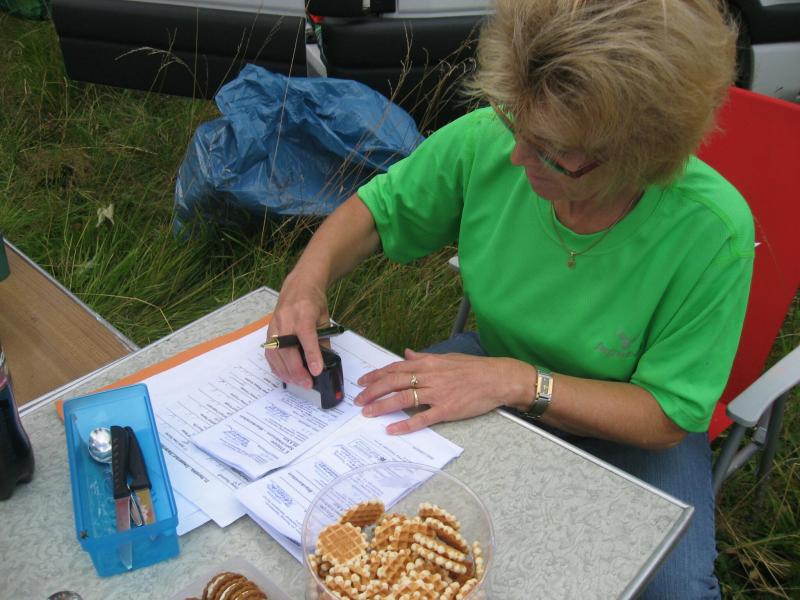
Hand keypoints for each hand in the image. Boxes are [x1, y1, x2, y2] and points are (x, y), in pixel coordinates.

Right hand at [265, 276, 329, 387]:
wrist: (298, 286)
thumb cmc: (313, 301)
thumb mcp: (325, 318)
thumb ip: (324, 339)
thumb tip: (325, 362)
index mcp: (303, 313)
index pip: (306, 336)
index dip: (311, 354)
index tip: (316, 371)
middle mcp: (286, 319)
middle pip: (287, 349)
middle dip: (297, 370)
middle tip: (307, 384)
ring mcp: (275, 325)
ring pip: (275, 353)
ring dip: (286, 371)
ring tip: (298, 383)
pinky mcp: (269, 331)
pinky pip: (270, 352)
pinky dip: (277, 366)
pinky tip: (286, 375)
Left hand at [354, 349, 537, 434]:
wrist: (498, 378)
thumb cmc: (475, 368)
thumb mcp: (447, 357)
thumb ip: (424, 358)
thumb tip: (407, 354)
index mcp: (428, 364)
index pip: (395, 368)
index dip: (376, 375)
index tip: (362, 382)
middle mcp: (429, 377)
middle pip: (394, 382)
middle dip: (373, 392)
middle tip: (358, 401)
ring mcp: (437, 394)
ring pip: (403, 399)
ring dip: (382, 406)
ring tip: (367, 413)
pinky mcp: (446, 410)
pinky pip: (422, 418)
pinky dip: (405, 424)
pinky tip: (392, 429)